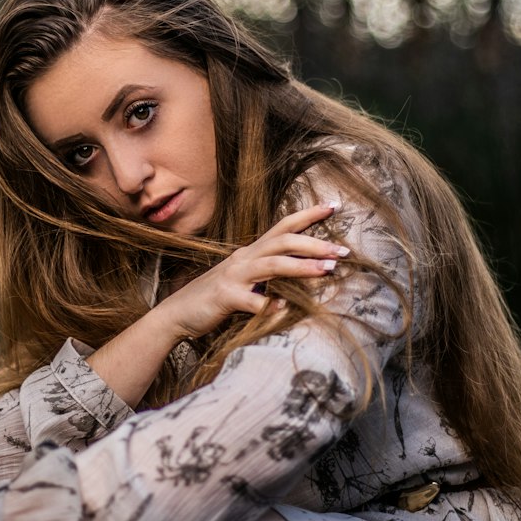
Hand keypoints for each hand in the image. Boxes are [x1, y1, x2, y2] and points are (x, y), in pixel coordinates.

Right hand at [158, 202, 347, 339]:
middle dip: (315, 244)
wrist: (178, 313)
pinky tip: (283, 311)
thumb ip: (269, 274)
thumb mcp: (246, 280)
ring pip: (273, 265)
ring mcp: (234, 276)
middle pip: (284, 241)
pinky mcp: (226, 298)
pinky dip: (269, 306)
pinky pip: (253, 302)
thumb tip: (302, 271)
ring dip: (302, 267)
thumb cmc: (217, 297)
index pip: (283, 226)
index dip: (308, 215)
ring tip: (327, 271)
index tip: (334, 207)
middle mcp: (244, 258)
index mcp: (251, 252)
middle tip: (343, 252)